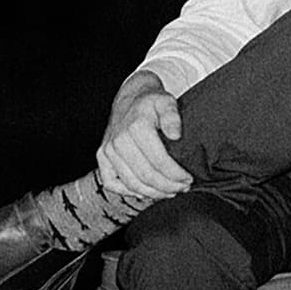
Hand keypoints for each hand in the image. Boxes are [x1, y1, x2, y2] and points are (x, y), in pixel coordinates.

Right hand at [97, 72, 192, 201]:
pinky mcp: (102, 157)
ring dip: (152, 193)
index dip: (175, 174)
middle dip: (167, 186)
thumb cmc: (152, 101)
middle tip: (183, 188)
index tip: (188, 179)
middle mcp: (119, 141)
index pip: (159, 161)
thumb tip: (176, 135)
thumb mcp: (167, 101)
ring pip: (130, 182)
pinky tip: (145, 193)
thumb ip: (172, 116)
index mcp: (136, 127)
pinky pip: (111, 182)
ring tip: (170, 193)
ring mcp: (107, 150)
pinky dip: (127, 192)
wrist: (131, 97)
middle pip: (145, 175)